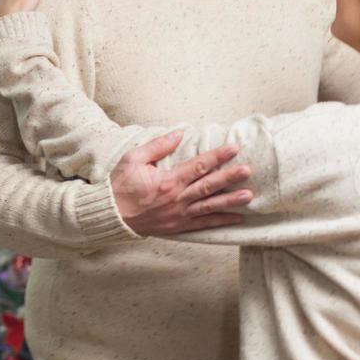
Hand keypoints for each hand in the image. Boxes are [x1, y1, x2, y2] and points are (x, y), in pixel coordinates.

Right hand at [109, 132, 253, 235]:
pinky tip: (236, 218)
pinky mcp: (178, 226)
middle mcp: (177, 198)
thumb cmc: (120, 185)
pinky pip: (203, 224)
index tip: (233, 149)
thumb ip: (158, 145)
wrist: (111, 216)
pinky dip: (220, 221)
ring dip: (230, 201)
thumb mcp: (134, 158)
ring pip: (210, 206)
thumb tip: (179, 133)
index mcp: (168, 180)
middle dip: (230, 177)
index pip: (199, 166)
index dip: (217, 156)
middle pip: (209, 186)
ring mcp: (179, 214)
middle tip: (247, 170)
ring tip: (249, 195)